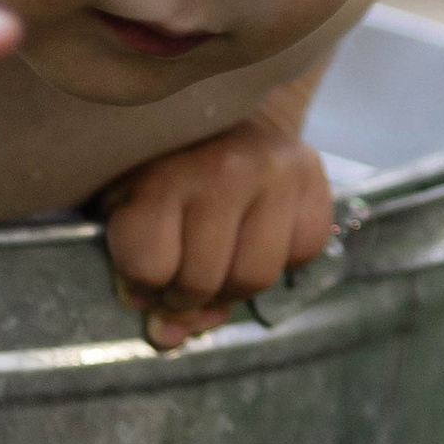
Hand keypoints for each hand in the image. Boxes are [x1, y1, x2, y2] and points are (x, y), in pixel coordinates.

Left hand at [100, 109, 335, 350]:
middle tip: (181, 281)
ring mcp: (276, 173)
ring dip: (232, 288)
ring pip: (255, 278)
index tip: (142, 277)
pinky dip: (281, 259)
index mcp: (162, 172)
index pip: (149, 266)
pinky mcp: (315, 178)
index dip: (140, 287)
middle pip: (202, 281)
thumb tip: (168, 339)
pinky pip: (303, 254)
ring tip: (219, 267)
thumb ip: (138, 273)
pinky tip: (258, 237)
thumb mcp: (128, 206)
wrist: (226, 104)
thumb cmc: (163, 162)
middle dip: (185, 296)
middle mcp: (224, 170)